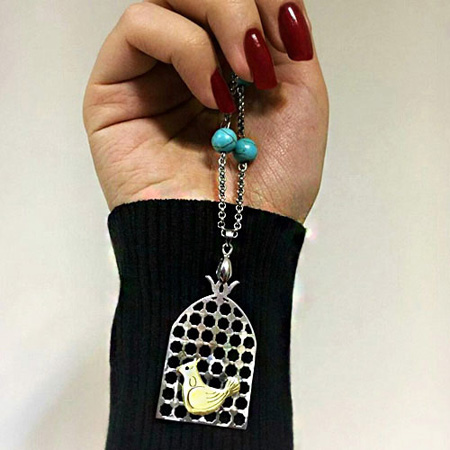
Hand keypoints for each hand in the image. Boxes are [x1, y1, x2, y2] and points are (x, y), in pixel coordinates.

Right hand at [83, 0, 327, 222]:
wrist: (237, 235)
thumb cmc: (273, 182)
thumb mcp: (302, 99)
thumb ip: (284, 40)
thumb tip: (274, 1)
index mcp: (229, 67)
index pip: (233, 2)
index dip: (261, 0)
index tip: (286, 35)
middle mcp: (189, 68)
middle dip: (237, 6)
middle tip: (258, 56)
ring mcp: (150, 78)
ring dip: (216, 19)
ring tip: (238, 79)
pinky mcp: (114, 93)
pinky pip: (138, 27)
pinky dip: (183, 47)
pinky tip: (210, 93)